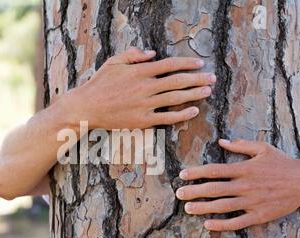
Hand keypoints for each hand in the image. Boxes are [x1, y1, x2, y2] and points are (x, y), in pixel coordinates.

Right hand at [63, 47, 215, 129]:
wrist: (87, 107)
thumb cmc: (99, 84)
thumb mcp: (114, 62)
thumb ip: (134, 55)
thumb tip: (154, 54)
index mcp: (140, 71)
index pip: (170, 65)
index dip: (187, 63)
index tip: (200, 63)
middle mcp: (145, 87)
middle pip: (178, 81)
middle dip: (198, 79)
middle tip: (212, 78)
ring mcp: (145, 105)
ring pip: (176, 98)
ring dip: (195, 94)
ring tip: (208, 91)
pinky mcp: (143, 121)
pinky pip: (167, 117)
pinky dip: (182, 114)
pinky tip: (193, 110)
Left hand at [176, 139, 299, 231]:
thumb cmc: (282, 163)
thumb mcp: (263, 148)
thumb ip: (241, 145)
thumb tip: (221, 141)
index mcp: (243, 168)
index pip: (214, 170)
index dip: (196, 172)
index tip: (182, 175)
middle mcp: (244, 185)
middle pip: (213, 189)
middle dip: (193, 191)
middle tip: (178, 194)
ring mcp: (251, 202)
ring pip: (221, 206)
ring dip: (203, 208)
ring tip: (188, 208)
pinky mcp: (258, 215)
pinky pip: (237, 222)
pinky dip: (222, 224)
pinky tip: (208, 224)